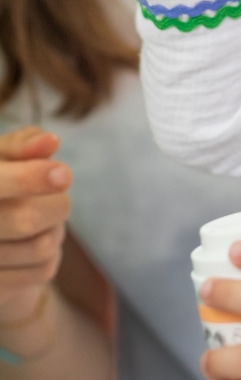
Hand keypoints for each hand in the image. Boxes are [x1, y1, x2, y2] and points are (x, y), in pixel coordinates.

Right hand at [0, 127, 70, 320]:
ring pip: (42, 246)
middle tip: (55, 202)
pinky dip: (50, 256)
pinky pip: (44, 270)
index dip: (31, 178)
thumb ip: (22, 145)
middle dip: (56, 206)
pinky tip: (31, 250)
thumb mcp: (4, 158)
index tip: (63, 174)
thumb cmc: (2, 188)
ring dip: (54, 232)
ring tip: (38, 226)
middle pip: (27, 219)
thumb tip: (48, 141)